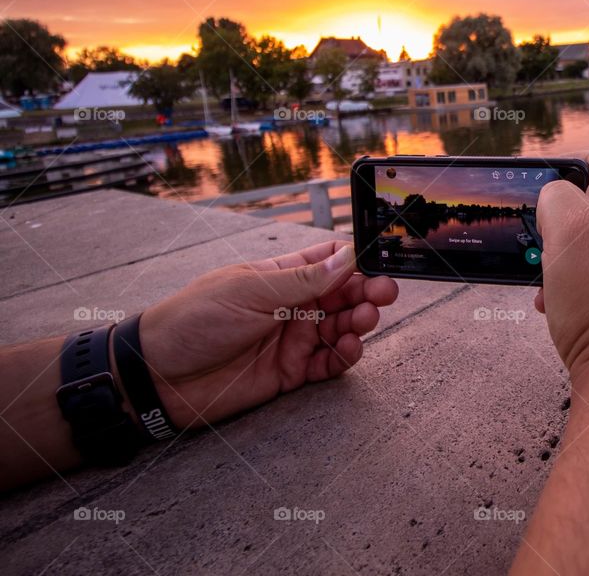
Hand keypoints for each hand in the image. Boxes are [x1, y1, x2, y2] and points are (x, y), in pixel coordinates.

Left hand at [138, 241, 397, 428]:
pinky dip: (344, 357)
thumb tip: (347, 256)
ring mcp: (292, 339)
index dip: (356, 261)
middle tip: (384, 294)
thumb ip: (303, 279)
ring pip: (341, 329)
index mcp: (281, 276)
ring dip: (359, 323)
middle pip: (344, 296)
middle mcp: (291, 306)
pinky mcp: (290, 373)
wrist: (158, 377)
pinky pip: (327, 364)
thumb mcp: (251, 291)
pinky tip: (348, 349)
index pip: (329, 262)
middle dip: (368, 293)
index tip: (381, 262)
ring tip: (364, 321)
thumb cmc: (194, 320)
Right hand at [535, 151, 588, 377]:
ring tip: (537, 274)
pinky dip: (555, 285)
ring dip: (547, 255)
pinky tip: (546, 302)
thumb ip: (556, 196)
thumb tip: (550, 199)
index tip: (532, 176)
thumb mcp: (570, 227)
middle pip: (578, 205)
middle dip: (546, 218)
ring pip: (572, 245)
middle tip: (529, 234)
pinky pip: (575, 278)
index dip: (561, 162)